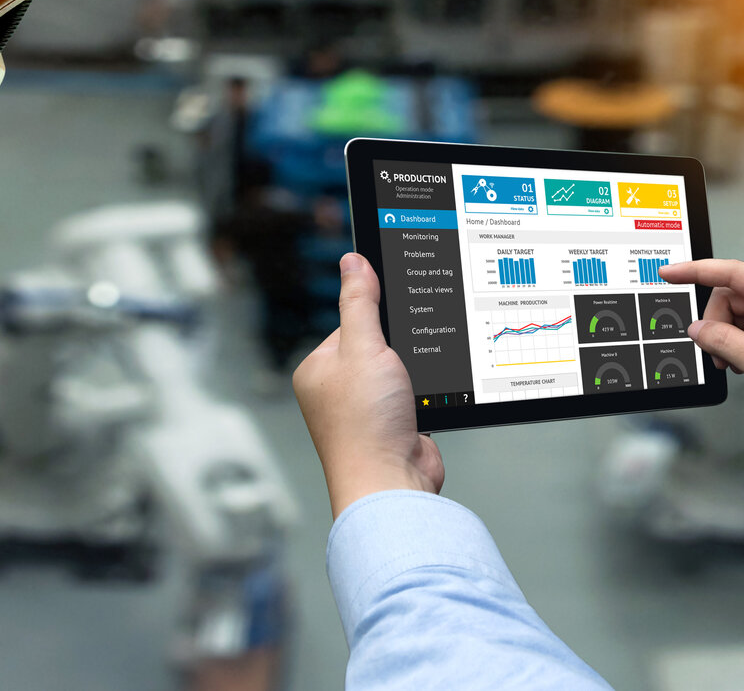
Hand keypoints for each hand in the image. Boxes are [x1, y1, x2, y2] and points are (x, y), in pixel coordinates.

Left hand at [293, 253, 444, 517]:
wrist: (391, 483)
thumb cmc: (365, 424)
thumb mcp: (363, 348)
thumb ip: (361, 302)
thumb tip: (354, 261)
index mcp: (318, 369)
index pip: (349, 321)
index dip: (376, 315)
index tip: (398, 308)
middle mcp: (337, 390)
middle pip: (377, 345)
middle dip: (399, 347)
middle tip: (407, 355)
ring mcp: (366, 410)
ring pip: (399, 370)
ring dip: (414, 372)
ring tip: (412, 384)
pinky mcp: (394, 425)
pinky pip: (414, 394)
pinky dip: (424, 393)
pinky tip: (425, 399)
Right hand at [658, 259, 743, 444]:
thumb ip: (724, 342)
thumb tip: (697, 328)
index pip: (733, 272)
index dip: (696, 271)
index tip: (669, 273)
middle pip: (733, 294)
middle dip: (717, 322)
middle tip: (717, 354)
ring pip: (739, 313)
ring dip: (728, 337)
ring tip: (735, 365)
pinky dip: (741, 344)